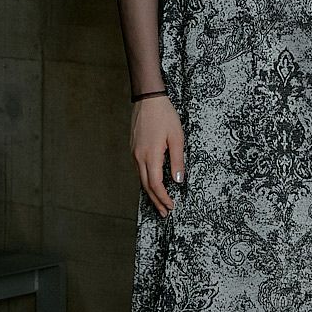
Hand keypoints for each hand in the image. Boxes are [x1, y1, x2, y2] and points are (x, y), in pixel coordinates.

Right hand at [130, 96, 184, 216]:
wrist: (148, 99)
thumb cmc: (164, 116)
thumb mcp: (177, 138)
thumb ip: (177, 160)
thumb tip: (178, 180)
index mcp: (151, 155)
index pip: (155, 185)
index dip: (163, 198)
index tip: (171, 206)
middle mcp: (139, 157)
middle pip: (146, 186)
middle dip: (156, 200)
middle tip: (164, 213)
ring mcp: (134, 152)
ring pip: (140, 178)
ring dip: (150, 192)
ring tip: (159, 203)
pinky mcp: (133, 148)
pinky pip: (138, 170)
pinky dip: (145, 180)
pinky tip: (151, 184)